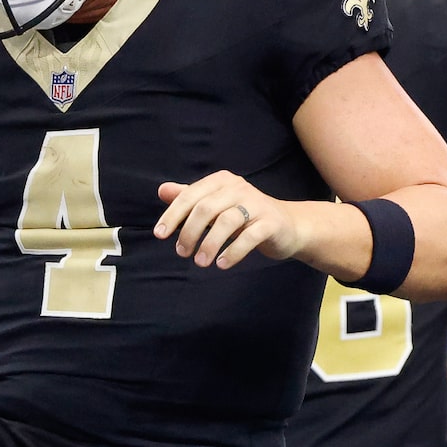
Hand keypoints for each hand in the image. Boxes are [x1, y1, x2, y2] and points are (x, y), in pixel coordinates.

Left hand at [154, 171, 310, 268]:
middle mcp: (239, 188)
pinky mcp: (271, 223)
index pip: (190, 195)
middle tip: (182, 253)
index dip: (172, 215)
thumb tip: (162, 190)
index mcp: (221, 181)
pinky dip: (233, 252)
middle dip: (189, 232)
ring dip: (209, 244)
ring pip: (226, 222)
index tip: (159, 235)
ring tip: (200, 263)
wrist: (287, 226)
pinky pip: (249, 237)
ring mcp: (257, 204)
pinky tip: (221, 264)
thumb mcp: (215, 206)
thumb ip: (190, 198)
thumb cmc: (244, 216)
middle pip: (206, 208)